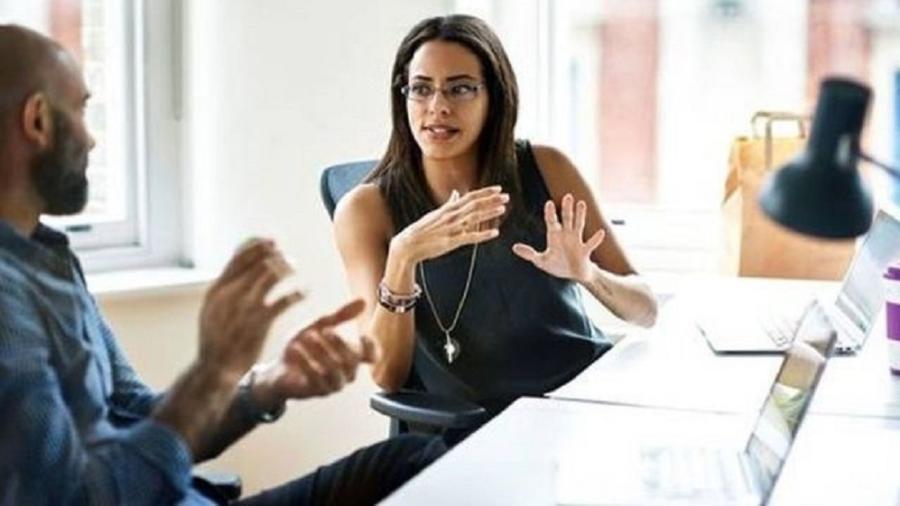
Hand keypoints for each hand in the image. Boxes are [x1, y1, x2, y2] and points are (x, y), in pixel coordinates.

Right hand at [197, 239, 302, 381]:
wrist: (215, 368)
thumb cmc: (217, 337)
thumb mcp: (212, 309)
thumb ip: (225, 288)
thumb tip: (237, 264)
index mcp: (217, 290)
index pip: (238, 257)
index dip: (258, 245)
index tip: (272, 241)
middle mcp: (230, 295)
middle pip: (258, 262)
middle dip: (276, 255)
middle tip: (287, 258)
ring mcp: (245, 308)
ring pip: (272, 276)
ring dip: (287, 269)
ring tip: (295, 269)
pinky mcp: (260, 323)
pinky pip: (285, 300)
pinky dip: (298, 293)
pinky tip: (305, 292)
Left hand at [260, 298, 377, 402]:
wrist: (278, 368)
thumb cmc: (303, 347)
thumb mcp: (319, 325)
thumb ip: (340, 315)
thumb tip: (363, 301)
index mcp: (351, 356)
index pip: (371, 356)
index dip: (371, 346)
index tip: (361, 334)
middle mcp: (346, 372)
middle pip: (352, 362)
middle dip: (340, 345)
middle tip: (326, 330)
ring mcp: (332, 384)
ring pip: (335, 372)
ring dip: (322, 353)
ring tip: (308, 337)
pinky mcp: (315, 392)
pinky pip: (316, 380)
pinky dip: (306, 363)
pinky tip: (295, 349)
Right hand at [390, 186, 507, 264]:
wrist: (408, 244)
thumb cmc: (422, 230)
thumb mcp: (436, 213)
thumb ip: (449, 203)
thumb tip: (456, 192)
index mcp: (448, 209)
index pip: (470, 197)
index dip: (485, 193)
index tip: (498, 189)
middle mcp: (451, 216)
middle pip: (474, 205)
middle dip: (491, 200)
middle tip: (506, 196)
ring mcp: (451, 228)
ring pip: (474, 218)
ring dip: (489, 213)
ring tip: (503, 209)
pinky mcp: (450, 242)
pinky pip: (469, 237)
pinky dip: (483, 235)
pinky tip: (494, 233)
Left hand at [512, 194, 604, 282]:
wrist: (574, 274)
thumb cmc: (558, 265)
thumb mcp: (541, 261)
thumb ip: (529, 254)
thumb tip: (514, 248)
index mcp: (555, 236)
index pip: (552, 221)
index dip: (550, 213)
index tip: (549, 203)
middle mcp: (566, 235)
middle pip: (567, 219)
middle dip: (567, 208)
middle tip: (567, 196)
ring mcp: (577, 242)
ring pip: (579, 225)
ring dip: (580, 215)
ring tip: (581, 203)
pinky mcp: (585, 252)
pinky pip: (591, 244)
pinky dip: (596, 239)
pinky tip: (600, 232)